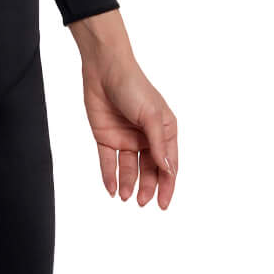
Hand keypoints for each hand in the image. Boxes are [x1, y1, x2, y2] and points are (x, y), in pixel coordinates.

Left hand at [69, 10, 177, 207]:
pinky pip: (109, 162)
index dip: (167, 184)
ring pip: (130, 168)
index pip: (168, 164)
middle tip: (142, 202)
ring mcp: (126, 138)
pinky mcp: (106, 137)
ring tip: (126, 197)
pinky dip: (111, 175)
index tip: (164, 203)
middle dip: (147, 188)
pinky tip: (112, 188)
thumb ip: (158, 144)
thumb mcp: (152, 116)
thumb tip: (168, 169)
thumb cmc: (134, 86)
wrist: (104, 70)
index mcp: (164, 131)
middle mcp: (146, 137)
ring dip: (129, 183)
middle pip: (149, 170)